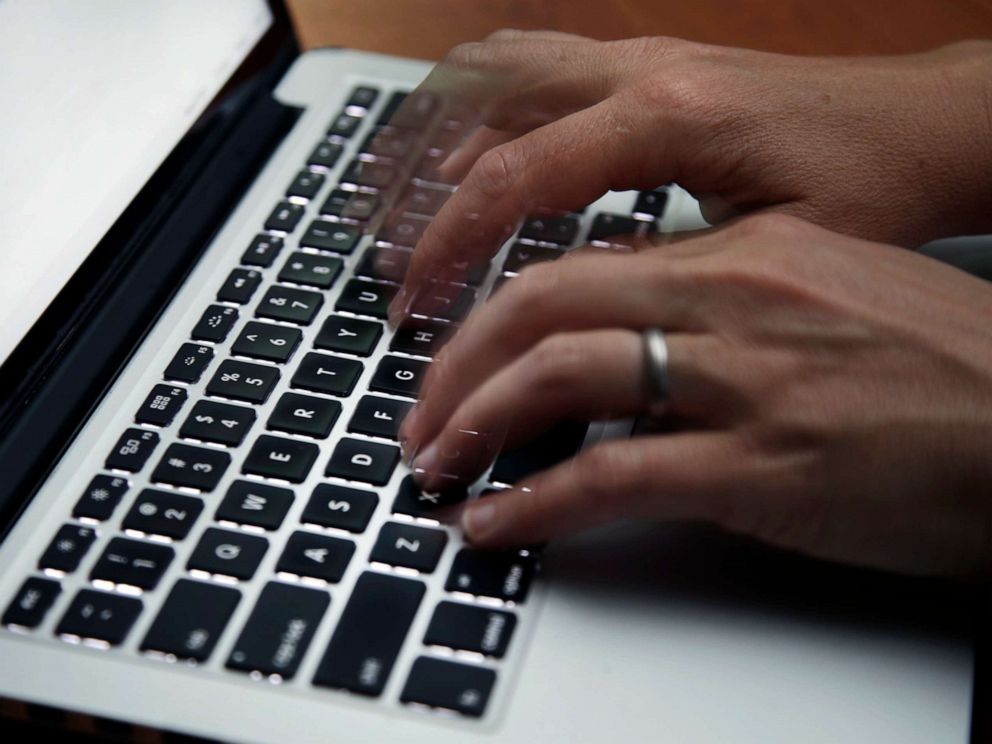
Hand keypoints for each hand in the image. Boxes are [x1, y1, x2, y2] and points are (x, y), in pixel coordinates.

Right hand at [393, 33, 991, 314]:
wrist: (924, 125)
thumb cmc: (867, 186)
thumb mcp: (763, 251)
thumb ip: (659, 268)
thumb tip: (572, 299)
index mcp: (665, 116)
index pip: (516, 176)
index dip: (451, 243)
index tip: (414, 300)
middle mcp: (641, 70)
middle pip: (488, 102)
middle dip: (423, 180)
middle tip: (385, 246)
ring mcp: (643, 58)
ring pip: (506, 69)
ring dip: (440, 131)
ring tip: (396, 196)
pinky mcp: (651, 67)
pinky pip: (542, 68)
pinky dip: (486, 107)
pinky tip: (468, 150)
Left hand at [400, 215, 991, 576]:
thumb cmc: (945, 367)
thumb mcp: (824, 296)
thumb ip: (721, 301)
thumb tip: (630, 324)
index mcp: (746, 254)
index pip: (582, 268)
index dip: (500, 315)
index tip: (463, 353)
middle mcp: (734, 301)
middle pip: (545, 305)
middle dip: (459, 360)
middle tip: (419, 410)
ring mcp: (744, 383)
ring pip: (561, 377)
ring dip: (477, 422)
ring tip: (437, 462)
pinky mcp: (760, 472)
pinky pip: (613, 477)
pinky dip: (535, 502)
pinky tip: (497, 523)